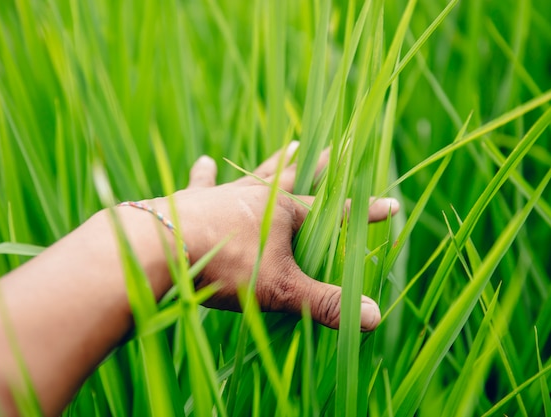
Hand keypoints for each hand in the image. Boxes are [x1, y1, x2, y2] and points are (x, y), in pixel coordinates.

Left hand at [146, 143, 398, 330]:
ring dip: (276, 161)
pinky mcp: (191, 200)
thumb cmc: (224, 266)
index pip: (336, 212)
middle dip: (322, 167)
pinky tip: (204, 161)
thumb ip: (324, 302)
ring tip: (292, 144)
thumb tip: (374, 319)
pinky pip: (203, 182)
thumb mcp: (281, 289)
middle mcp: (256, 196)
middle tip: (338, 147)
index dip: (366, 212)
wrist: (159, 248)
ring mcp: (223, 194)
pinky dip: (205, 174)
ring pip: (256, 173)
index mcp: (283, 213)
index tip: (392, 206)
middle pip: (297, 177)